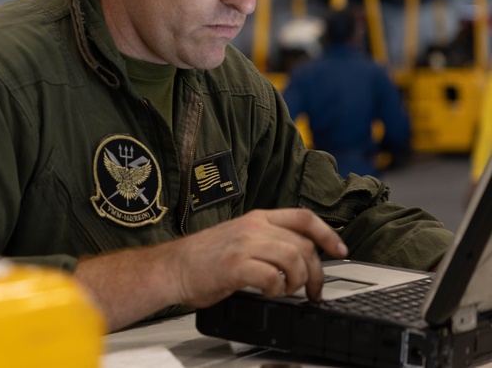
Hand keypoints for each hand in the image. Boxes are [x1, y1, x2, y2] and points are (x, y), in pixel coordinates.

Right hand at [162, 208, 347, 307]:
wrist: (172, 268)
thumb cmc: (202, 258)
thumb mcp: (239, 238)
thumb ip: (267, 240)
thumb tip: (299, 257)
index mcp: (257, 218)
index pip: (304, 218)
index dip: (328, 234)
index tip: (341, 250)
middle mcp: (253, 227)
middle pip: (304, 245)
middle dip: (315, 273)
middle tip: (311, 290)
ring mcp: (244, 245)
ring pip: (293, 260)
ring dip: (296, 282)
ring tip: (286, 291)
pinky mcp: (235, 265)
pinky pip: (272, 278)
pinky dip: (276, 290)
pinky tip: (266, 293)